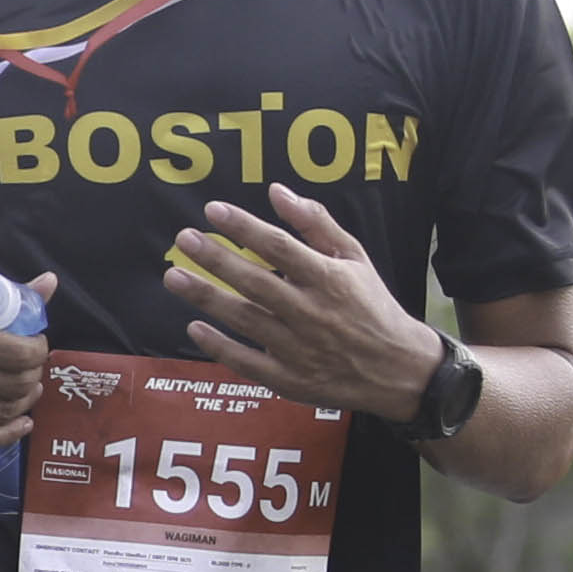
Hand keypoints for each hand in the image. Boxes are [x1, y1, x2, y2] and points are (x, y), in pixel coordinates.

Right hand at [0, 271, 60, 450]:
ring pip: (5, 411)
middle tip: (30, 368)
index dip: (38, 350)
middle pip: (17, 383)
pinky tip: (20, 420)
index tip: (35, 345)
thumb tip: (49, 284)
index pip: (20, 351)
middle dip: (34, 375)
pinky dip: (12, 431)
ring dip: (25, 400)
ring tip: (23, 389)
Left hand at [175, 187, 440, 418]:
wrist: (398, 369)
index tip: (213, 210)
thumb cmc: (371, 305)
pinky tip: (194, 327)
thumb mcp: (354, 258)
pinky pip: (247, 362)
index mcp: (330, 280)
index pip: (279, 247)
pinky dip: (219, 346)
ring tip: (174, 277)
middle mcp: (312, 313)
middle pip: (256, 283)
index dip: (244, 227)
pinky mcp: (290, 380)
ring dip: (207, 298)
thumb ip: (316, 223)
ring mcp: (299, 349)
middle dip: (216, 260)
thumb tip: (277, 192)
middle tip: (184, 240)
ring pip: (245, 320)